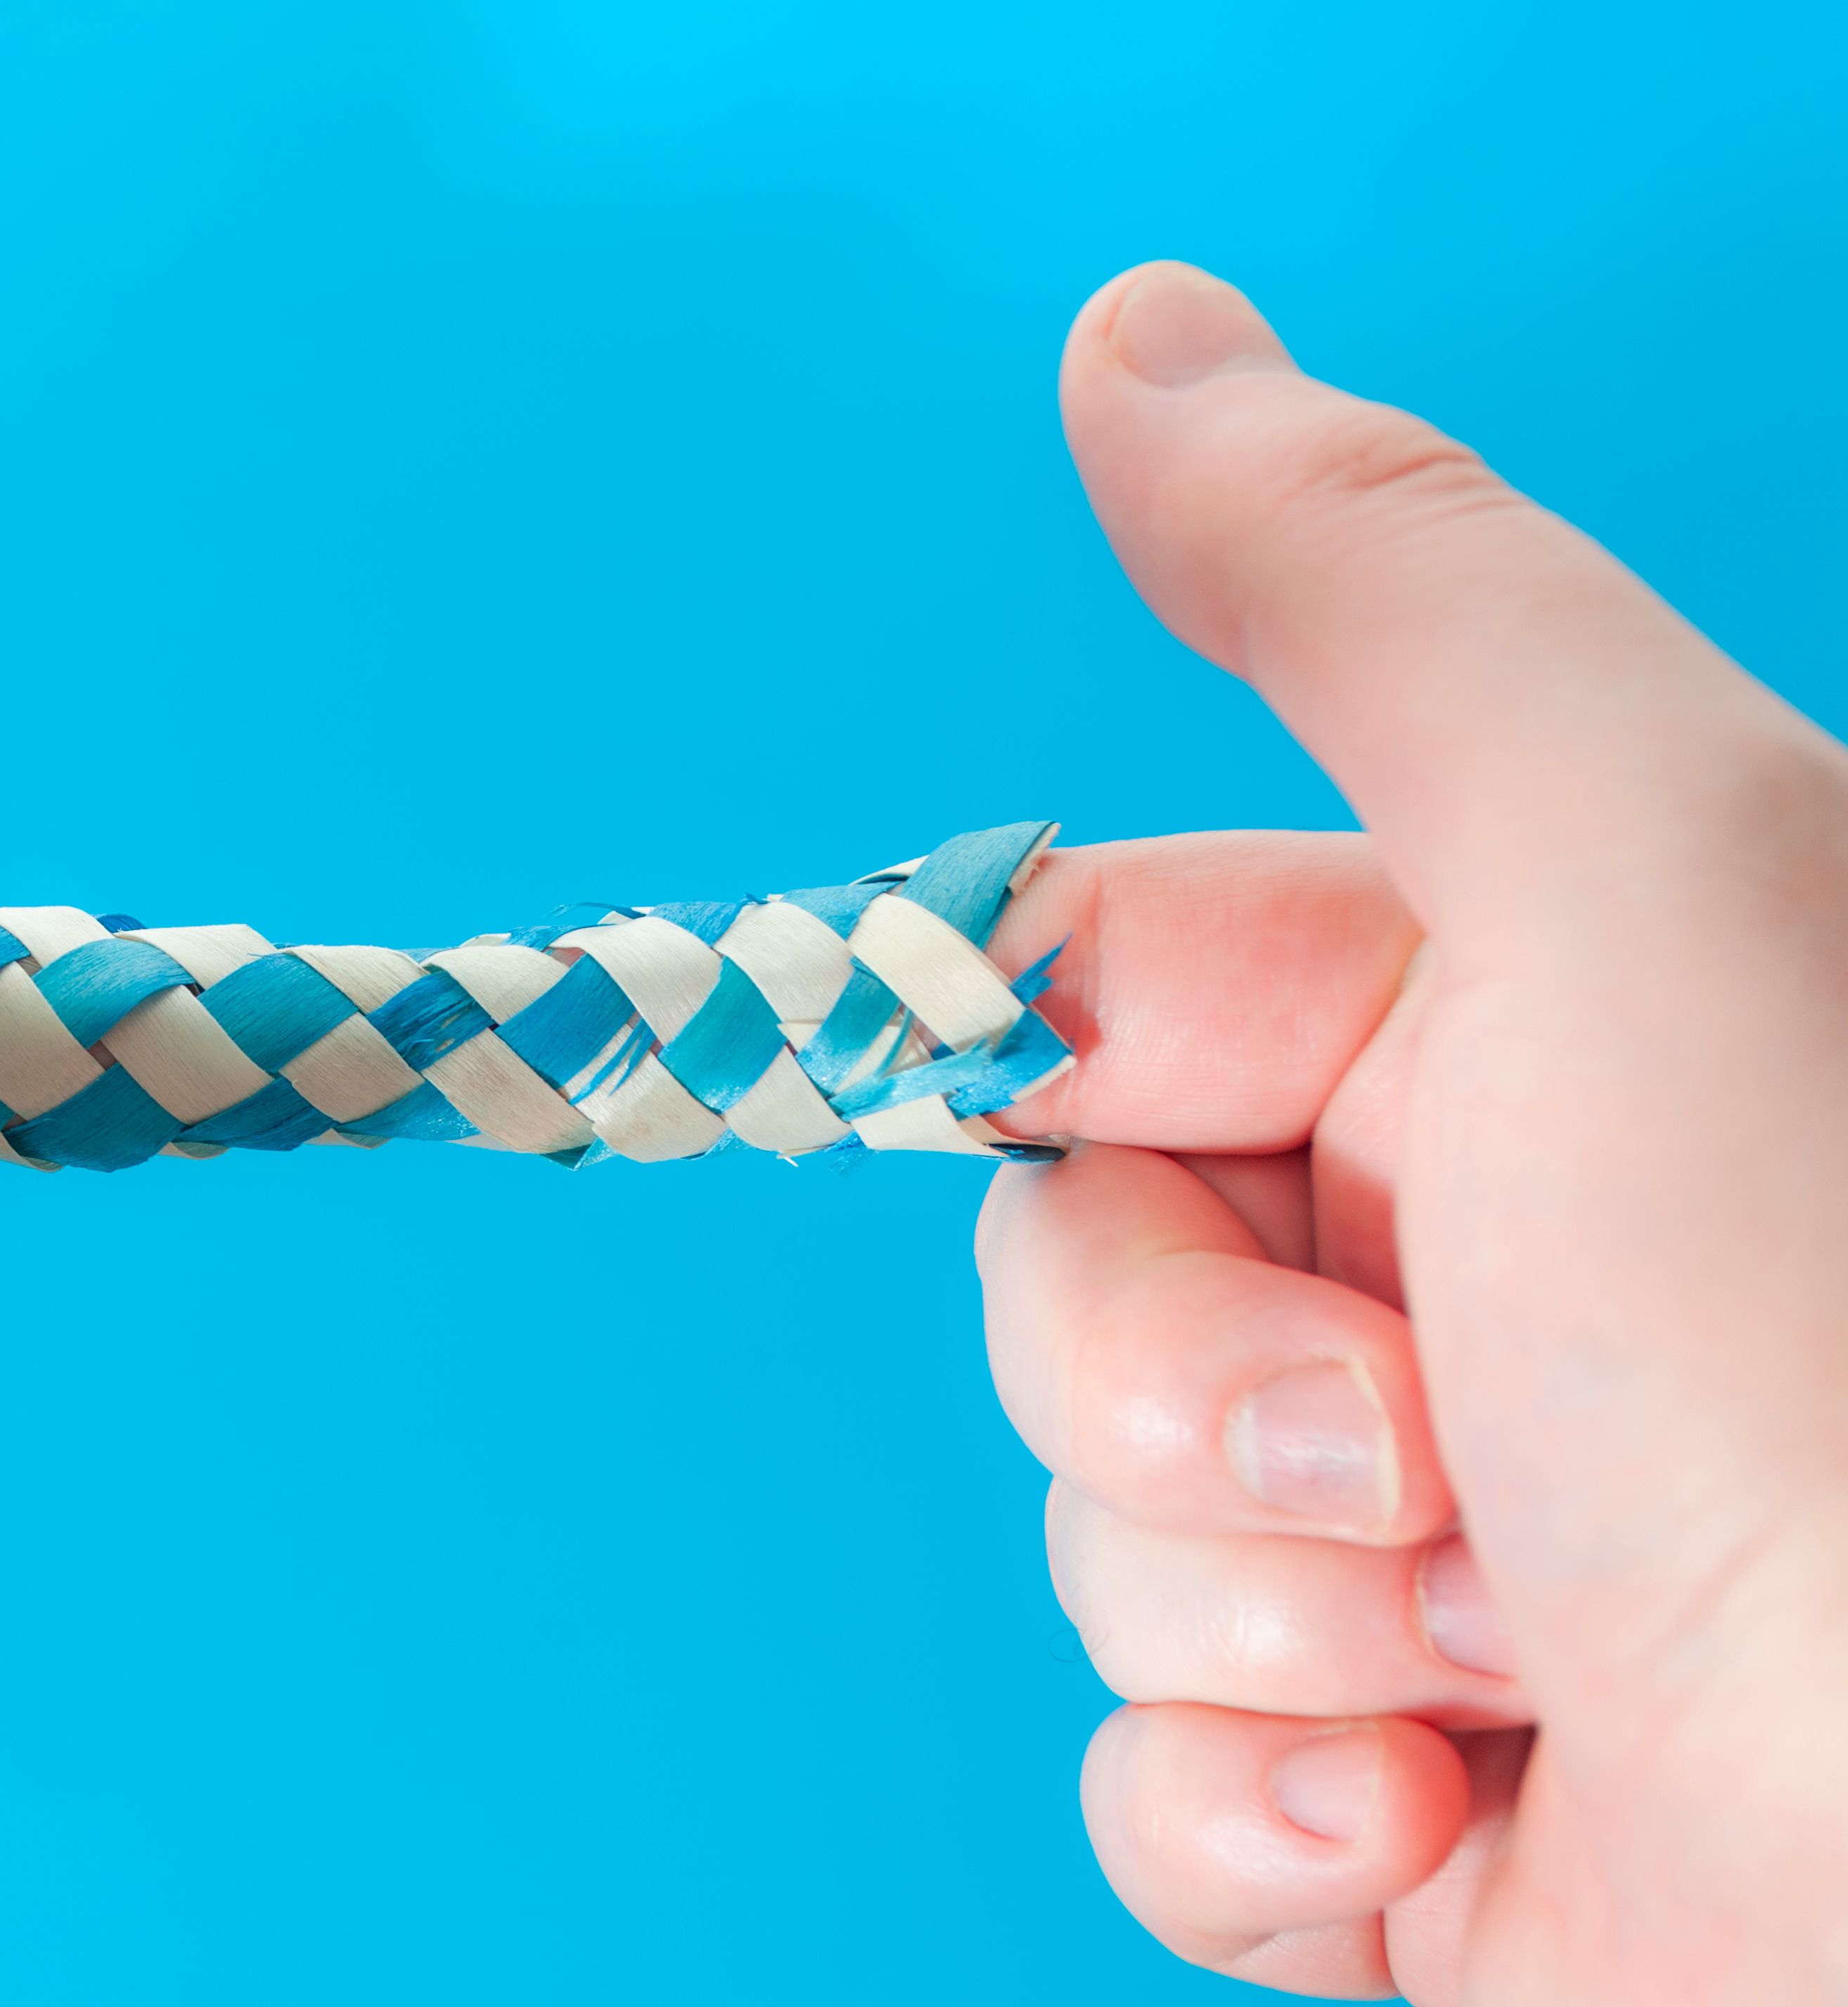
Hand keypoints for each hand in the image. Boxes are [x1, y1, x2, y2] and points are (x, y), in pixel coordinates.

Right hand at [974, 264, 1847, 1999]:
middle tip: (1452, 1450)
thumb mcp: (1630, 885)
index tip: (1169, 1129)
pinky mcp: (1383, 1804)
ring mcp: (1422, 1562)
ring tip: (1521, 1676)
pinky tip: (1455, 1840)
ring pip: (1096, 1540)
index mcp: (1524, 1041)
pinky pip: (1148, 1779)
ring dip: (1261, 1624)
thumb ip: (1376, 598)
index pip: (1094, 993)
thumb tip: (1138, 330)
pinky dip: (1265, 1825)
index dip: (1069, 1072)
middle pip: (1060, 1273)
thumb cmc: (1841, 1390)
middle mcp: (1474, 1282)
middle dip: (1191, 1397)